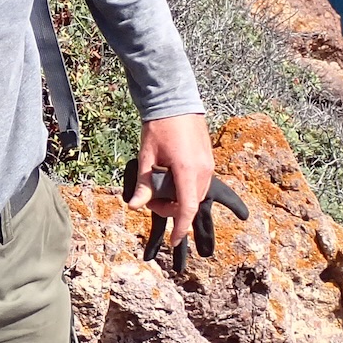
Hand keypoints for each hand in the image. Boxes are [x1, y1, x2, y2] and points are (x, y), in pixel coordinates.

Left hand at [128, 112, 213, 247]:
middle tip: (151, 200)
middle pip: (191, 204)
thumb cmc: (159, 126)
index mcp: (188, 171)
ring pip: (196, 194)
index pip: (187, 209)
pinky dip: (185, 188)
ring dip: (179, 199)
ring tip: (158, 187)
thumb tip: (134, 206)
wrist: (175, 101)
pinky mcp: (208, 160)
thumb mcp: (146, 157)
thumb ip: (143, 185)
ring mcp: (209, 165)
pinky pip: (198, 183)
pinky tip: (170, 179)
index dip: (180, 228)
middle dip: (172, 210)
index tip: (174, 241)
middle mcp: (203, 170)